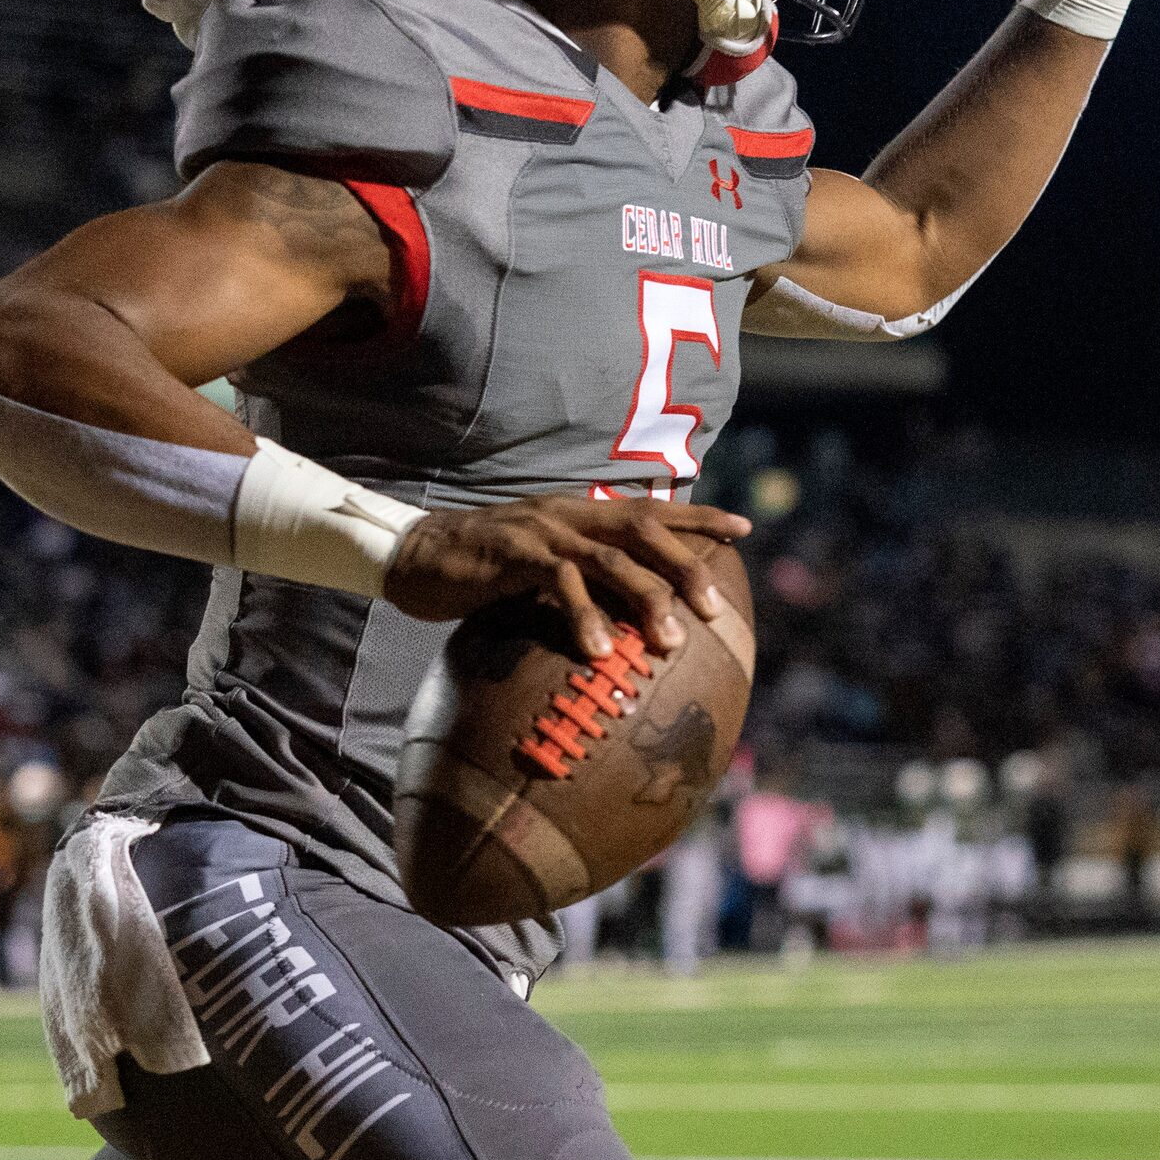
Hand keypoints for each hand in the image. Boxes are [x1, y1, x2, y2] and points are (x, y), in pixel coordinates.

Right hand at [382, 497, 749, 660]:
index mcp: (580, 512)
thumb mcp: (539, 565)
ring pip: (611, 557)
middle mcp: (569, 513)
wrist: (414, 554)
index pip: (651, 509)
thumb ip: (580, 576)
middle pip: (644, 530)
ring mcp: (542, 531)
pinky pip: (559, 582)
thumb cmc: (481, 568)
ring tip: (671, 642)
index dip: (700, 516)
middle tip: (716, 611)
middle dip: (686, 565)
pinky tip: (599, 651)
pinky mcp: (513, 555)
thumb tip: (621, 614)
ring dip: (646, 598)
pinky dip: (584, 615)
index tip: (745, 529)